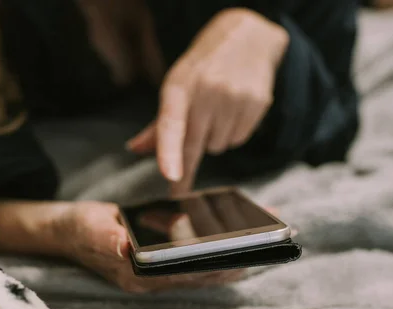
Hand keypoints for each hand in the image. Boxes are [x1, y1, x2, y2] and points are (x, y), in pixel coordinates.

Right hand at [53, 201, 242, 292]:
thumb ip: (107, 238)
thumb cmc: (81, 228)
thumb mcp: (91, 228)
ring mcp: (155, 275)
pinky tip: (234, 238)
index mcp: (135, 276)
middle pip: (197, 275)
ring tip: (261, 240)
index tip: (241, 258)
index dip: (212, 268)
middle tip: (265, 246)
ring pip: (199, 270)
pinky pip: (193, 262)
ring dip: (229, 257)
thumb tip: (123, 245)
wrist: (69, 232)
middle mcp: (150, 281)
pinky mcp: (159, 265)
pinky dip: (215, 252)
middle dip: (231, 261)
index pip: (181, 275)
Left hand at [127, 9, 288, 193]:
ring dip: (213, 139)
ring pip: (217, 146)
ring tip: (216, 113)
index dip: (170, 152)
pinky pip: (238, 140)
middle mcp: (207, 91)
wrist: (246, 36)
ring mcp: (235, 97)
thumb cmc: (203, 66)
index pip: (172, 123)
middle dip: (185, 166)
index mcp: (180, 85)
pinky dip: (232, 134)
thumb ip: (159, 122)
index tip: (171, 176)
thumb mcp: (176, 84)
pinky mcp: (257, 103)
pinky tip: (232, 113)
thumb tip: (136, 149)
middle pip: (195, 145)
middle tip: (179, 189)